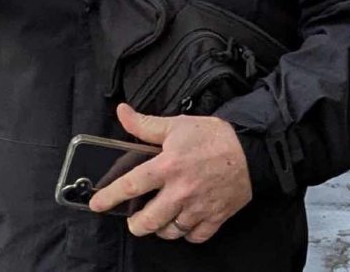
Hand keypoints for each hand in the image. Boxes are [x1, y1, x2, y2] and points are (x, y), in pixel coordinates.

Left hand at [89, 103, 251, 243]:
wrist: (252, 150)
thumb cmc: (213, 136)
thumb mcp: (177, 125)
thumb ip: (145, 124)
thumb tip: (121, 111)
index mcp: (167, 167)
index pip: (130, 186)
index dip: (109, 197)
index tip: (96, 204)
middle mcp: (180, 192)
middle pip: (148, 221)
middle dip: (136, 224)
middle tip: (134, 219)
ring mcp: (198, 208)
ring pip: (170, 232)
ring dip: (161, 229)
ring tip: (159, 219)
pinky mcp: (215, 218)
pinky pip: (194, 237)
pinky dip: (186, 234)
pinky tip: (183, 223)